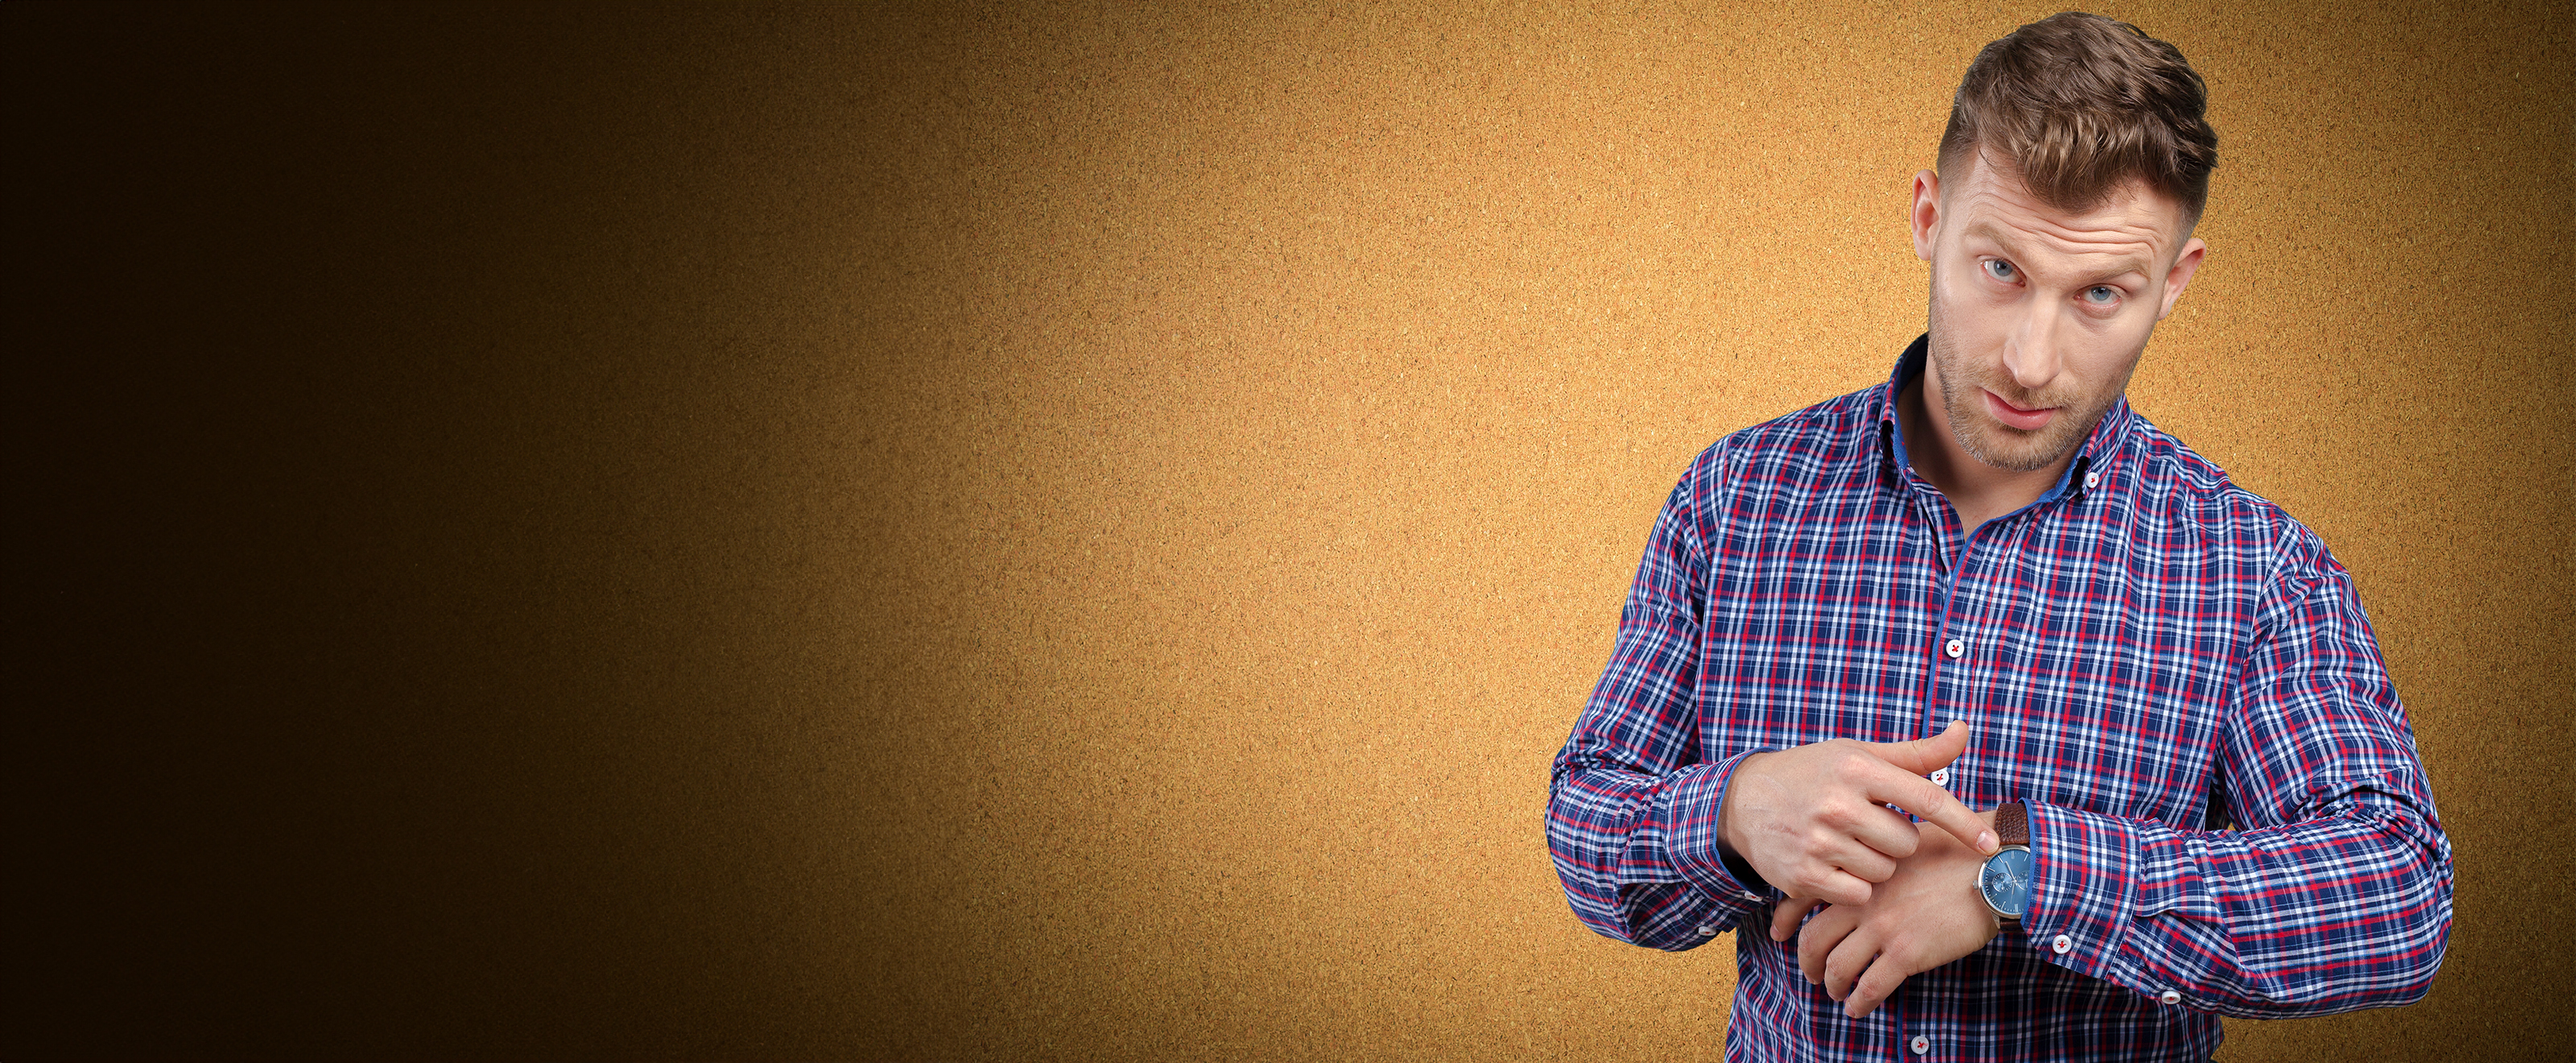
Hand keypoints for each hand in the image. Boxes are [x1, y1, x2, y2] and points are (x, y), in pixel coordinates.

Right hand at [1717, 720, 1995, 905]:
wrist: (1743, 802)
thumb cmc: (1812, 774)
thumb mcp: (1858, 755)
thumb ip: (1915, 753)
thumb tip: (1963, 731)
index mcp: (1858, 767)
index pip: (1927, 798)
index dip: (1963, 823)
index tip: (1990, 844)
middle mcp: (1839, 803)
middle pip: (1907, 844)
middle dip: (1896, 842)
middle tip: (1868, 828)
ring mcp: (1819, 841)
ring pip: (1884, 871)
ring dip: (1875, 865)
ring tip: (1847, 845)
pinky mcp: (1804, 875)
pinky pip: (1858, 893)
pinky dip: (1854, 887)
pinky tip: (1834, 867)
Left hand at [1766, 810, 2002, 1017]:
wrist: (1994, 866)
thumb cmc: (1957, 849)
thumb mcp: (1904, 841)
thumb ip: (1876, 858)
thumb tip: (1860, 870)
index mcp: (1860, 871)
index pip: (1805, 895)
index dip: (1786, 918)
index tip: (1778, 932)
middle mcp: (1863, 900)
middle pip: (1814, 938)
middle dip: (1806, 960)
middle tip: (1810, 971)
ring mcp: (1883, 928)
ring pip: (1838, 966)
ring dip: (1832, 985)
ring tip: (1835, 993)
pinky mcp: (1907, 952)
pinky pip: (1870, 986)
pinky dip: (1859, 1002)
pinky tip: (1858, 1007)